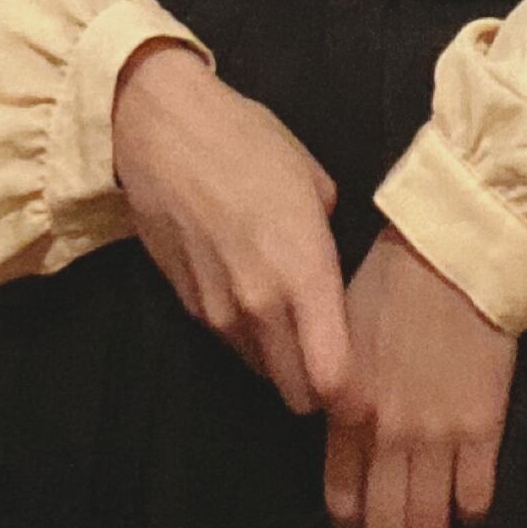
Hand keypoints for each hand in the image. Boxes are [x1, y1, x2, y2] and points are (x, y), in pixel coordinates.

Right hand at [111, 38, 351, 416]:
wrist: (162, 133)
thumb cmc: (247, 142)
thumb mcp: (312, 181)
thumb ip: (326, 236)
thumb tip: (327, 256)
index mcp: (304, 274)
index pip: (332, 377)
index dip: (352, 391)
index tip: (363, 379)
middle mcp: (261, 307)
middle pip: (296, 393)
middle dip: (316, 385)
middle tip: (328, 353)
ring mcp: (220, 312)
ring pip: (261, 370)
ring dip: (279, 359)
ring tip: (289, 319)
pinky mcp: (188, 305)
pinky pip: (230, 341)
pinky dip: (245, 333)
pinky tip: (248, 290)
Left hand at [324, 224, 517, 527]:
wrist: (453, 251)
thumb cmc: (391, 277)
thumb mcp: (342, 332)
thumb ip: (338, 389)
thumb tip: (338, 428)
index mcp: (346, 409)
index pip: (342, 501)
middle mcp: (387, 433)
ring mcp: (437, 434)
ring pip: (430, 526)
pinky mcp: (482, 426)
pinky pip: (477, 499)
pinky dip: (471, 510)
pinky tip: (468, 500)